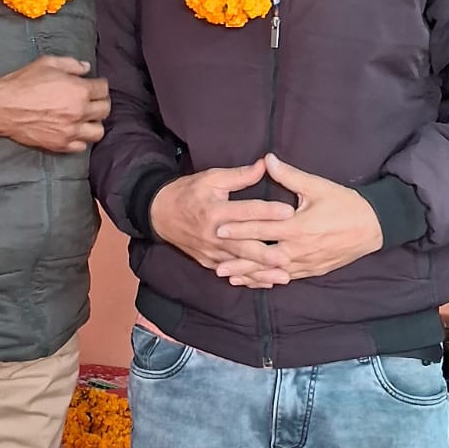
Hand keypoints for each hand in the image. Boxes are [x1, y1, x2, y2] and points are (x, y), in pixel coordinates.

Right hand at [0, 56, 109, 153]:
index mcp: (79, 90)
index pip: (103, 89)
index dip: (99, 85)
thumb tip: (86, 67)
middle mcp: (79, 112)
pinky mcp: (60, 144)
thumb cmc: (23, 83)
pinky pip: (81, 146)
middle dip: (101, 102)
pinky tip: (73, 131)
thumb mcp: (48, 64)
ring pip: (98, 131)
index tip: (95, 85)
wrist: (3, 106)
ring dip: (94, 123)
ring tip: (85, 118)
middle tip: (92, 100)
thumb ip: (71, 64)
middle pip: (105, 110)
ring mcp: (71, 131)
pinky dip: (80, 139)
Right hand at [149, 159, 295, 284]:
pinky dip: (249, 279)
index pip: (245, 212)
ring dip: (262, 272)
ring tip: (284, 277)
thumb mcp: (211, 178)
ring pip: (240, 265)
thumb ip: (239, 175)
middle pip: (244, 246)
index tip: (289, 212)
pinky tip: (266, 283)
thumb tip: (265, 164)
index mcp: (215, 211)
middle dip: (267, 254)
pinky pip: (231, 272)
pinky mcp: (208, 261)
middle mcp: (213, 234)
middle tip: (289, 257)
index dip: (267, 211)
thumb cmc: (188, 192)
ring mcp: (210, 251)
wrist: (159, 214)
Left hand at [215, 153, 382, 284]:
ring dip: (250, 275)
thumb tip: (267, 159)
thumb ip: (289, 175)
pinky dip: (268, 280)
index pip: (262, 228)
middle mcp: (300, 248)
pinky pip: (286, 277)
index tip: (219, 229)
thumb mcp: (317, 186)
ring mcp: (306, 262)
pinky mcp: (313, 270)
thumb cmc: (345, 204)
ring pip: (272, 271)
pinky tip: (255, 282)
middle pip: (262, 256)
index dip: (239, 229)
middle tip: (216, 264)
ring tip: (229, 277)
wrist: (373, 226)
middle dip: (239, 260)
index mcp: (298, 226)